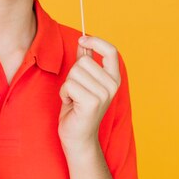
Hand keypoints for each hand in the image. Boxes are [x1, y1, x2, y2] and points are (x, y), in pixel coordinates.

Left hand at [58, 36, 120, 153]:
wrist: (78, 137)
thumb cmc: (78, 109)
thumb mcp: (84, 82)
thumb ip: (85, 62)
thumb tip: (83, 42)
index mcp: (114, 79)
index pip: (111, 51)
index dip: (95, 41)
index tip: (82, 40)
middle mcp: (112, 86)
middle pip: (84, 61)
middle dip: (72, 74)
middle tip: (76, 91)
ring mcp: (104, 94)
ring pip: (74, 72)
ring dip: (68, 86)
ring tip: (73, 99)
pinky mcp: (92, 102)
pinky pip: (69, 85)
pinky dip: (64, 94)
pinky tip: (70, 104)